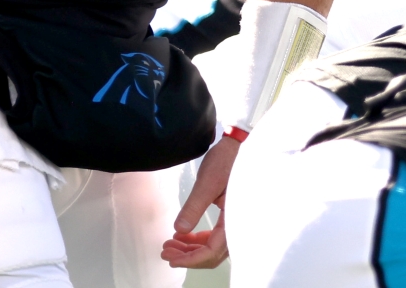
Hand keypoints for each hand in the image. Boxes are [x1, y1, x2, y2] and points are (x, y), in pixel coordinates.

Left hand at [161, 134, 239, 268]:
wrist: (239, 145)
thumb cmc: (227, 161)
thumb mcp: (207, 183)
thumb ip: (193, 207)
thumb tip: (179, 230)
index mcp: (236, 219)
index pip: (212, 251)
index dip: (190, 258)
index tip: (170, 256)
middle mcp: (239, 224)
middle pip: (213, 253)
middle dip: (188, 256)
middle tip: (166, 250)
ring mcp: (236, 221)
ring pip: (213, 246)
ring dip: (192, 248)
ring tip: (171, 243)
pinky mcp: (231, 215)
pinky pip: (215, 235)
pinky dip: (199, 239)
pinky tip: (183, 234)